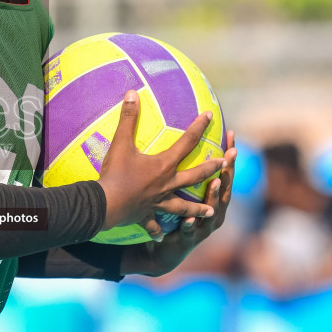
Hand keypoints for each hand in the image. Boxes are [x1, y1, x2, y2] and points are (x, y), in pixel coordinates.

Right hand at [97, 92, 223, 232]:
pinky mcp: (147, 216)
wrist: (106, 205)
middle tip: (226, 163)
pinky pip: (155, 225)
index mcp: (164, 166)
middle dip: (212, 168)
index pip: (187, 142)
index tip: (211, 115)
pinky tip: (161, 237)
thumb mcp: (120, 143)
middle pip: (195, 176)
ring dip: (199, 208)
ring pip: (184, 206)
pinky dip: (158, 231)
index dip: (198, 127)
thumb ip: (128, 118)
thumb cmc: (115, 174)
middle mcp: (167, 184)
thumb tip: (132, 94)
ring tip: (211, 211)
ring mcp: (159, 202)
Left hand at [135, 130, 237, 275]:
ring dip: (214, 196)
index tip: (230, 134)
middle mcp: (212, 212)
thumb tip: (169, 138)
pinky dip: (191, 224)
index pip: (222, 173)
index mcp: (211, 199)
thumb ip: (177, 171)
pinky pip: (189, 230)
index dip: (228, 155)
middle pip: (224, 189)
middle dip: (228, 170)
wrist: (162, 251)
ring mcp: (203, 227)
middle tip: (231, 152)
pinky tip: (190, 217)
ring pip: (212, 211)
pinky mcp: (188, 240)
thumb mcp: (177, 193)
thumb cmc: (171, 218)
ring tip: (215, 181)